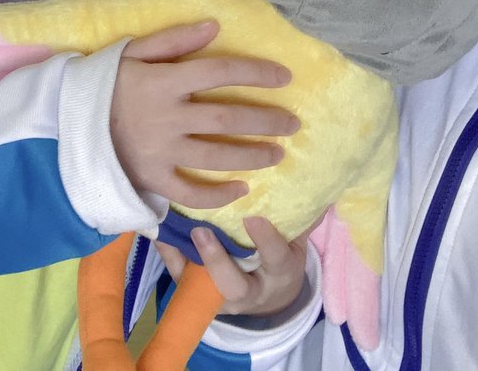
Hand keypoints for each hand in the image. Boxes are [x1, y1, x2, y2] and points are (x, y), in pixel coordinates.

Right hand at [111, 21, 298, 209]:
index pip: (220, 73)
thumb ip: (174, 39)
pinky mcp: (152, 178)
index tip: (285, 77)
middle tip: (293, 123)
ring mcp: (160, 150)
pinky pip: (189, 192)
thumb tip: (214, 27)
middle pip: (227, 119)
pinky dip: (216, 195)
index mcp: (165, 81)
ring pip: (216, 156)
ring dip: (252, 156)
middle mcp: (167, 116)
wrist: (65, 123)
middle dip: (265, 121)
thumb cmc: (104, 83)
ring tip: (278, 154)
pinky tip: (241, 190)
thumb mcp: (133, 51)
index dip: (256, 74)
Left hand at [157, 216, 313, 316]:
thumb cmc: (281, 259)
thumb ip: (302, 217)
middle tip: (202, 231)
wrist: (268, 297)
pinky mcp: (198, 293)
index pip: (275, 258)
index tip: (253, 217)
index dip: (265, 240)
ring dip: (185, 259)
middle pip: (233, 286)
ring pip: (201, 287)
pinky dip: (168, 254)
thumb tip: (318, 179)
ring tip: (172, 230)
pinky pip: (180, 277)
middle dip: (217, 260)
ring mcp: (221, 296)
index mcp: (280, 274)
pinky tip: (159, 230)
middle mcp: (250, 291)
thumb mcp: (297, 243)